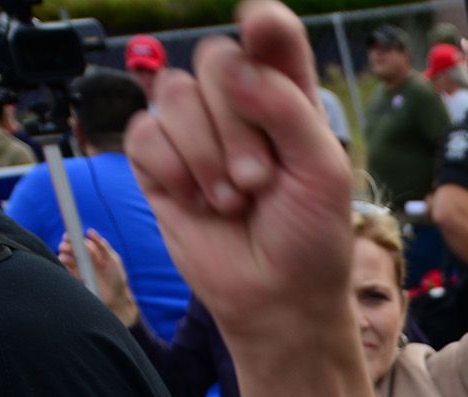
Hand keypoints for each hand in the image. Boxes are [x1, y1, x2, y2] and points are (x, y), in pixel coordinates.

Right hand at [57, 229, 139, 327]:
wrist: (116, 298)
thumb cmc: (117, 278)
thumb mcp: (113, 259)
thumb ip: (102, 245)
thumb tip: (90, 231)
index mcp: (92, 252)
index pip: (78, 241)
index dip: (72, 237)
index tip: (68, 235)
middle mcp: (84, 258)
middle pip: (70, 248)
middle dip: (67, 245)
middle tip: (67, 246)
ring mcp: (78, 268)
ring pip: (65, 257)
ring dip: (64, 254)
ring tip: (66, 255)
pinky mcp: (75, 278)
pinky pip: (65, 269)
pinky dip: (63, 264)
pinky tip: (65, 262)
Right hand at [127, 0, 355, 345]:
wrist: (276, 299)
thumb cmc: (311, 238)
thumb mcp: (322, 170)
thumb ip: (287, 108)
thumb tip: (235, 63)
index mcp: (289, 98)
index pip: (271, 36)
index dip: (263, 23)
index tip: (260, 26)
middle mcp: (240, 106)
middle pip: (217, 60)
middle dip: (239, 126)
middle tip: (261, 181)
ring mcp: (196, 132)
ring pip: (175, 95)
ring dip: (207, 156)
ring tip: (235, 200)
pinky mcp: (158, 163)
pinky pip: (144, 133)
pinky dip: (174, 172)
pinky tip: (200, 203)